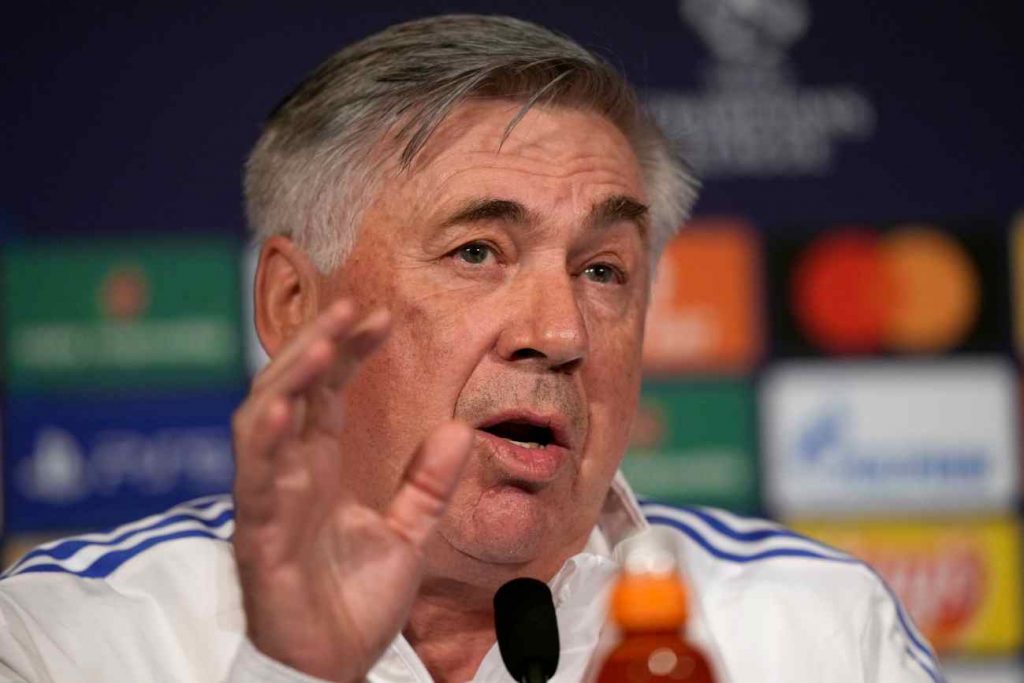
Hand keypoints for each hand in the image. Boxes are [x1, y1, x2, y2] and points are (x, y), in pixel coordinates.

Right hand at [231, 300, 472, 681]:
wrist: (334, 667)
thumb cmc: (356, 604)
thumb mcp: (409, 534)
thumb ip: (428, 484)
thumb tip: (458, 429)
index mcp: (321, 467)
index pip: (328, 391)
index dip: (347, 350)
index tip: (379, 316)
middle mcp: (291, 473)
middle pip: (293, 390)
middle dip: (317, 344)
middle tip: (351, 306)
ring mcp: (271, 500)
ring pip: (263, 422)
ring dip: (289, 379)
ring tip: (320, 342)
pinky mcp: (259, 536)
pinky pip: (255, 482)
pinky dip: (264, 442)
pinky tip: (281, 409)